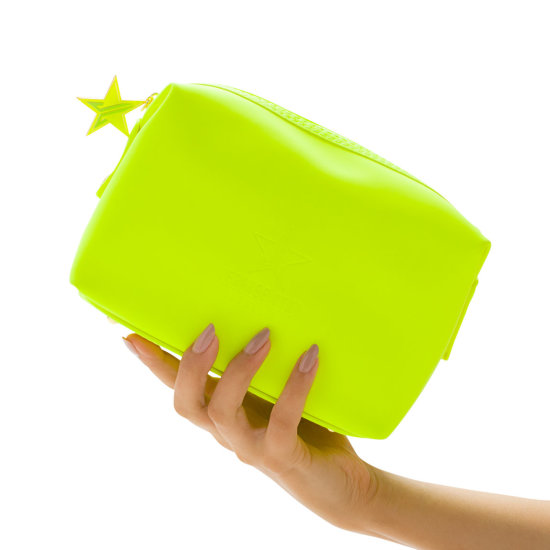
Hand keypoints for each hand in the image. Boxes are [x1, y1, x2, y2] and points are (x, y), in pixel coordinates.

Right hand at [122, 323, 378, 533]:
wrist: (340, 484)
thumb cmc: (305, 431)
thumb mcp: (277, 395)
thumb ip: (263, 370)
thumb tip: (264, 315)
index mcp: (219, 413)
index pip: (177, 388)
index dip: (152, 363)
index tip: (130, 333)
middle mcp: (226, 432)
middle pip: (186, 404)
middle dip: (189, 366)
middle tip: (209, 329)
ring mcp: (251, 447)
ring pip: (223, 412)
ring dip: (239, 370)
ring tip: (264, 336)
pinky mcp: (283, 457)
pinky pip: (281, 421)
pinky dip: (294, 386)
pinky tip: (310, 356)